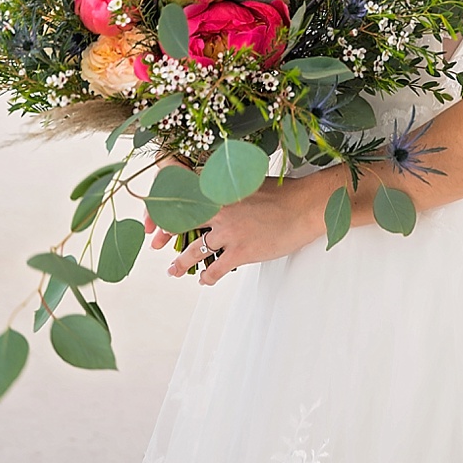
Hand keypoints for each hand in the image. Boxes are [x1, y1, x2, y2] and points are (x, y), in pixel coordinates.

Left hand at [164, 174, 329, 285]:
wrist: (307, 207)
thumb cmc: (283, 194)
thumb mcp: (249, 182)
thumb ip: (226, 189)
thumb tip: (211, 195)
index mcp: (220, 189)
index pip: (180, 192)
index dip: (163, 202)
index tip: (156, 213)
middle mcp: (219, 209)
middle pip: (178, 222)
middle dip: (163, 233)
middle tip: (155, 243)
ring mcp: (228, 232)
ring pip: (192, 251)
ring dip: (180, 263)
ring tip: (173, 269)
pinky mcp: (240, 252)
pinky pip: (214, 270)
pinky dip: (207, 277)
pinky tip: (205, 280)